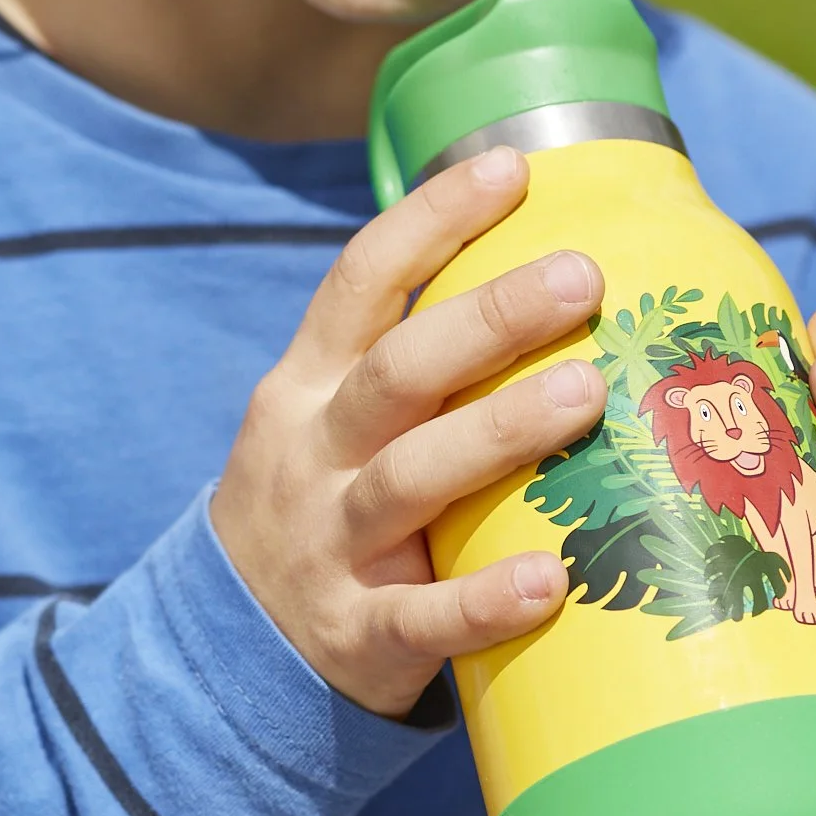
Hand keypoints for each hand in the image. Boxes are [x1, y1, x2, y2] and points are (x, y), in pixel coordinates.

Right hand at [210, 148, 606, 720]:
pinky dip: (484, 601)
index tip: (510, 166)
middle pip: (397, 370)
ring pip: (409, 478)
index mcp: (310, 385)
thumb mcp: (335, 419)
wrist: (228, 649)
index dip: (432, 218)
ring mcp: (328, 544)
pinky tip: (553, 580)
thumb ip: (418, 363)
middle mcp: (314, 453)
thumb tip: (557, 279)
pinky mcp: (355, 636)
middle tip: (581, 277)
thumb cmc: (328, 504)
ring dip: (498, 431)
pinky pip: (421, 618)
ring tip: (587, 391)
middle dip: (488, 318)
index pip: (361, 281)